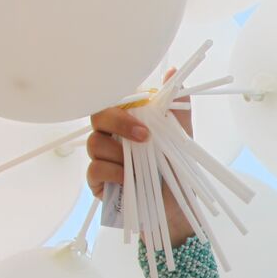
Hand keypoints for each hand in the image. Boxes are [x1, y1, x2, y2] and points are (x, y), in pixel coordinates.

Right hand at [86, 77, 194, 245]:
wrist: (178, 204)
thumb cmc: (175, 168)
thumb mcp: (181, 135)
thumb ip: (177, 105)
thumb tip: (174, 72)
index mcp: (127, 123)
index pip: (112, 102)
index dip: (123, 105)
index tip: (144, 112)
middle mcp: (110, 138)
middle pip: (97, 118)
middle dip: (119, 124)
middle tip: (145, 138)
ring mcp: (102, 159)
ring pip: (95, 144)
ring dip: (120, 153)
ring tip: (142, 166)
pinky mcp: (97, 183)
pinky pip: (95, 170)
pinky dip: (113, 172)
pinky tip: (129, 179)